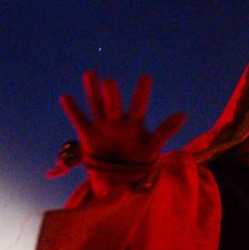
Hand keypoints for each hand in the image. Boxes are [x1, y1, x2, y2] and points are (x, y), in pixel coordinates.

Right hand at [56, 71, 184, 186]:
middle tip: (109, 82)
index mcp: (135, 123)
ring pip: (96, 106)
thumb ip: (165, 131)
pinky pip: (79, 120)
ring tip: (89, 73)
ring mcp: (102, 126)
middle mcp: (118, 121)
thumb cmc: (138, 158)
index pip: (139, 106)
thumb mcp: (152, 146)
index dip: (141, 93)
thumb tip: (183, 114)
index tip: (145, 77)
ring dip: (92, 91)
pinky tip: (65, 97)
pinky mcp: (88, 134)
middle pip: (114, 105)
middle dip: (111, 95)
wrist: (119, 176)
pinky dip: (72, 110)